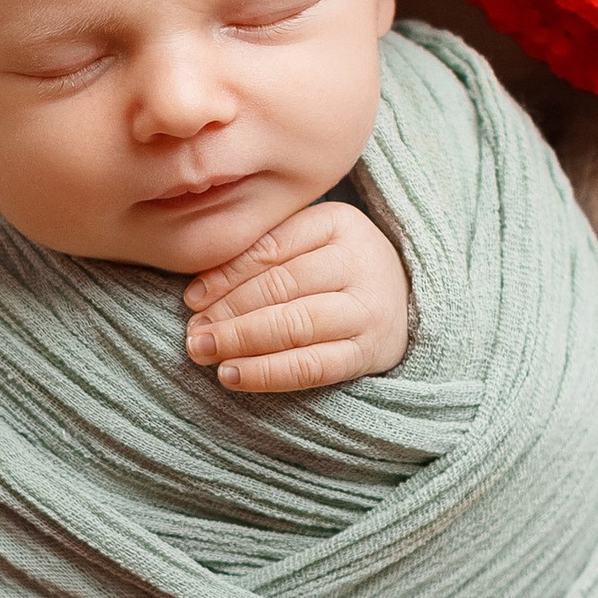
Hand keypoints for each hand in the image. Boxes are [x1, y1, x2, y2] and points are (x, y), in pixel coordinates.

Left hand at [183, 202, 411, 394]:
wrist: (405, 300)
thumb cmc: (336, 267)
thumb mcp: (307, 242)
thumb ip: (261, 252)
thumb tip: (198, 293)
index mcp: (338, 222)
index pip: (271, 248)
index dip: (226, 275)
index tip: (192, 298)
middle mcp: (358, 262)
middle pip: (281, 287)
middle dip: (228, 312)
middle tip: (192, 332)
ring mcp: (368, 309)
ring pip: (294, 326)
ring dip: (240, 341)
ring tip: (203, 352)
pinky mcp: (369, 352)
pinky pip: (312, 366)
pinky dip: (267, 373)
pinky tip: (233, 375)